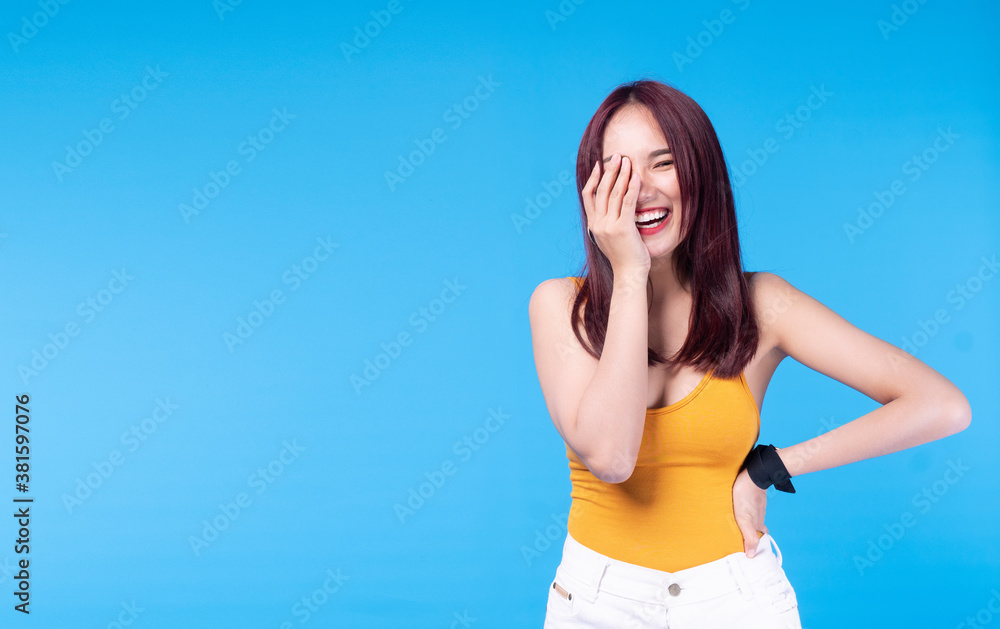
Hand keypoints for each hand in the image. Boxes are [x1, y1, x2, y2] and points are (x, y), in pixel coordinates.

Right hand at [582, 154, 649, 272]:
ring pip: (614, 193)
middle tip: (617, 156)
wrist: (629, 275)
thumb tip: (610, 210)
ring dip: (621, 174)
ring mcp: (609, 226)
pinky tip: (636, 176)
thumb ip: (607, 223)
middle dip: (609, 170)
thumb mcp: (610, 238)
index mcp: (593, 225)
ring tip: (627, 161)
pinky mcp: (623, 228)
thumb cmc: (624, 258)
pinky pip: (628, 202)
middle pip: (601, 190)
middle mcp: (598, 223)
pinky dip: (632, 187)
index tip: (600, 164)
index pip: (588, 195)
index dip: (594, 178)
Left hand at [733, 467, 767, 557]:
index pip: (759, 539)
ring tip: (739, 529)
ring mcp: (757, 508)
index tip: (750, 552)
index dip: (756, 546)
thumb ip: (749, 536)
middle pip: (757, 530)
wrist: (752, 477)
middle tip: (743, 541)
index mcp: (758, 524)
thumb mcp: (745, 519)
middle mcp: (759, 517)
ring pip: (754, 520)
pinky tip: (741, 513)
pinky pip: (751, 510)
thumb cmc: (746, 498)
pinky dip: (747, 514)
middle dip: (751, 536)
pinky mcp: (753, 499)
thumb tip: (751, 555)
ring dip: (748, 525)